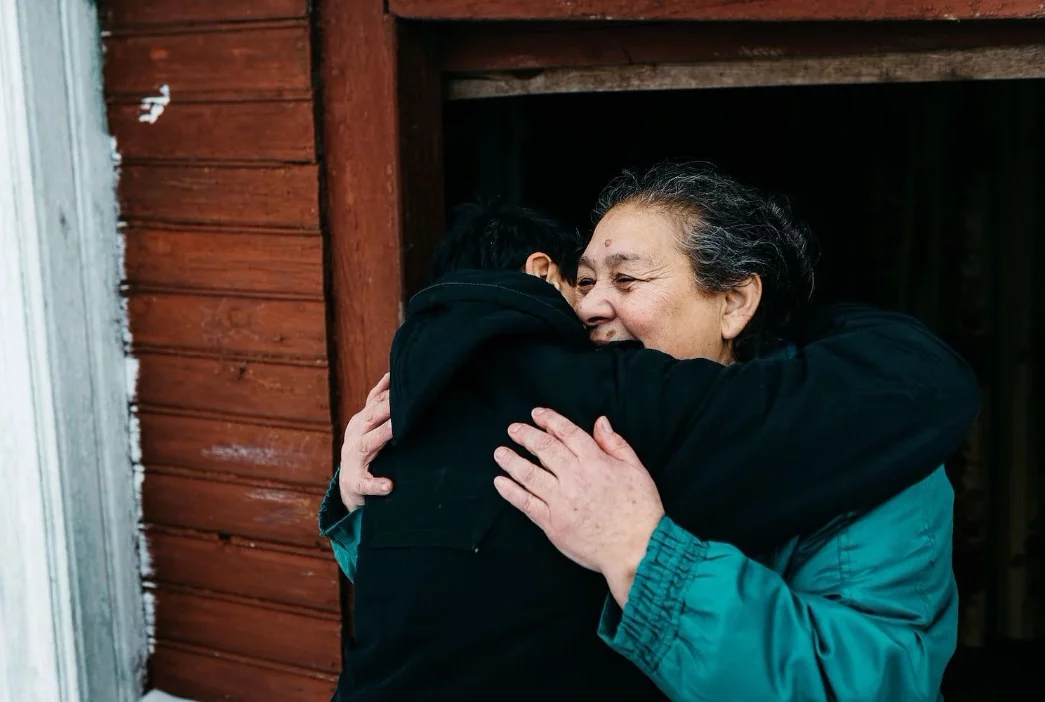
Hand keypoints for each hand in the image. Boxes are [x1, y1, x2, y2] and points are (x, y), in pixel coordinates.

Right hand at [338, 372, 393, 510]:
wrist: (349, 486)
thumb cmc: (366, 450)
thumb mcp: (368, 425)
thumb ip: (378, 402)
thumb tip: (391, 374)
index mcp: (360, 423)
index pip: (374, 403)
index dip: (389, 393)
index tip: (408, 384)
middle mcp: (355, 437)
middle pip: (371, 418)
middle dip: (387, 408)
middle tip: (406, 400)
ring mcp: (354, 460)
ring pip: (367, 445)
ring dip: (382, 435)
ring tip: (396, 429)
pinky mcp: (356, 483)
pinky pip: (366, 484)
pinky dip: (377, 485)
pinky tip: (389, 486)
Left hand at [493, 409, 664, 605]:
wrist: (637, 550)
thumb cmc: (640, 511)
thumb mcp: (636, 470)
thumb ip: (615, 444)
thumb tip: (600, 422)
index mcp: (595, 462)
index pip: (567, 433)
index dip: (549, 420)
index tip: (536, 414)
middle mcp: (574, 478)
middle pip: (544, 450)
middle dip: (526, 436)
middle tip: (513, 429)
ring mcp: (561, 501)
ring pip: (530, 475)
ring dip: (512, 461)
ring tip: (500, 452)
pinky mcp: (553, 524)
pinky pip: (526, 503)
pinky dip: (511, 492)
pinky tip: (501, 482)